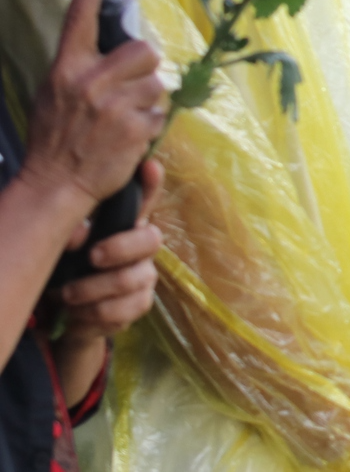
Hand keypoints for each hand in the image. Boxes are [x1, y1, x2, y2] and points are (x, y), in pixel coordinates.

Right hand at [21, 0, 165, 205]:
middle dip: (145, 67)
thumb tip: (109, 51)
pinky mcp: (135, 128)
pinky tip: (128, 138)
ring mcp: (114, 105)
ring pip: (156, 84)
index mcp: (66, 70)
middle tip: (131, 87)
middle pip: (145, 50)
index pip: (79, 20)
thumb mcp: (53, 95)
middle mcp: (90, 82)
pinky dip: (149, 126)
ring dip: (147, 101)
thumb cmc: (55, 138)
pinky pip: (159, 114)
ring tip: (123, 120)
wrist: (55, 184)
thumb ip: (80, 70)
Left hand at [55, 158, 163, 342]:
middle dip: (120, 248)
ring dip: (92, 289)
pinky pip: (123, 309)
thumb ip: (73, 237)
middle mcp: (142, 247)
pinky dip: (94, 313)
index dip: (151, 182)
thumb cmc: (71, 271)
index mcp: (126, 226)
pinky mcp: (140, 305)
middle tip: (92, 256)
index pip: (146, 199)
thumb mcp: (68, 250)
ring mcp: (145, 276)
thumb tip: (77, 234)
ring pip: (132, 280)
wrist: (72, 315)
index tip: (149, 165)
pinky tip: (78, 312)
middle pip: (152, 240)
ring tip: (67, 294)